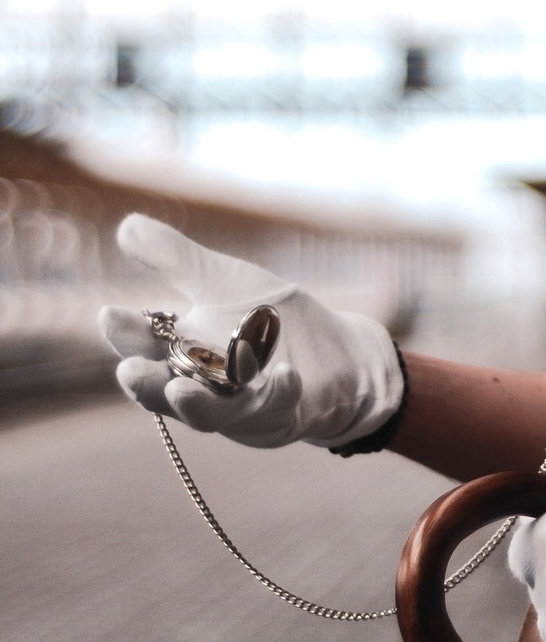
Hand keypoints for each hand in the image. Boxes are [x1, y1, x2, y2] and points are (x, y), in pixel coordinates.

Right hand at [99, 214, 403, 449]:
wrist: (338, 354)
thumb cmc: (270, 319)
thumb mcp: (223, 282)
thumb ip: (176, 260)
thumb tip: (126, 226)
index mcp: (182, 352)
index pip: (144, 346)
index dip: (127, 334)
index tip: (111, 313)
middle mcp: (203, 386)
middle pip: (165, 391)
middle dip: (146, 385)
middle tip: (129, 372)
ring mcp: (241, 408)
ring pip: (212, 414)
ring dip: (195, 404)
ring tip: (182, 390)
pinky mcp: (281, 415)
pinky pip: (276, 407)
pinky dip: (278, 390)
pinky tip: (285, 373)